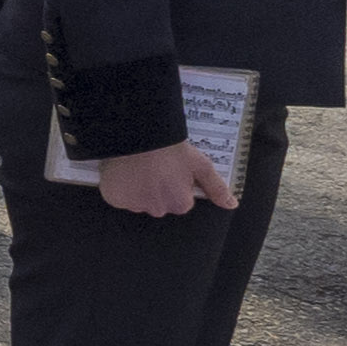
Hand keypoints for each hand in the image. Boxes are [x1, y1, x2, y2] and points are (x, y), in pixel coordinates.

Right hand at [94, 140, 230, 219]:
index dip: (177, 185)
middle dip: (158, 189)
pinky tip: (124, 172)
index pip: (181, 201)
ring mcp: (134, 205)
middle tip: (156, 168)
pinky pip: (120, 197)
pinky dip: (121, 188)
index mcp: (180, 204)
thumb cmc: (172, 149)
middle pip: (159, 203)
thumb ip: (216, 187)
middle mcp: (158, 210)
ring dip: (139, 189)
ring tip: (139, 168)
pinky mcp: (114, 198)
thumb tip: (232, 205)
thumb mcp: (200, 165)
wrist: (139, 135)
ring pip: (139, 201)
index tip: (172, 170)